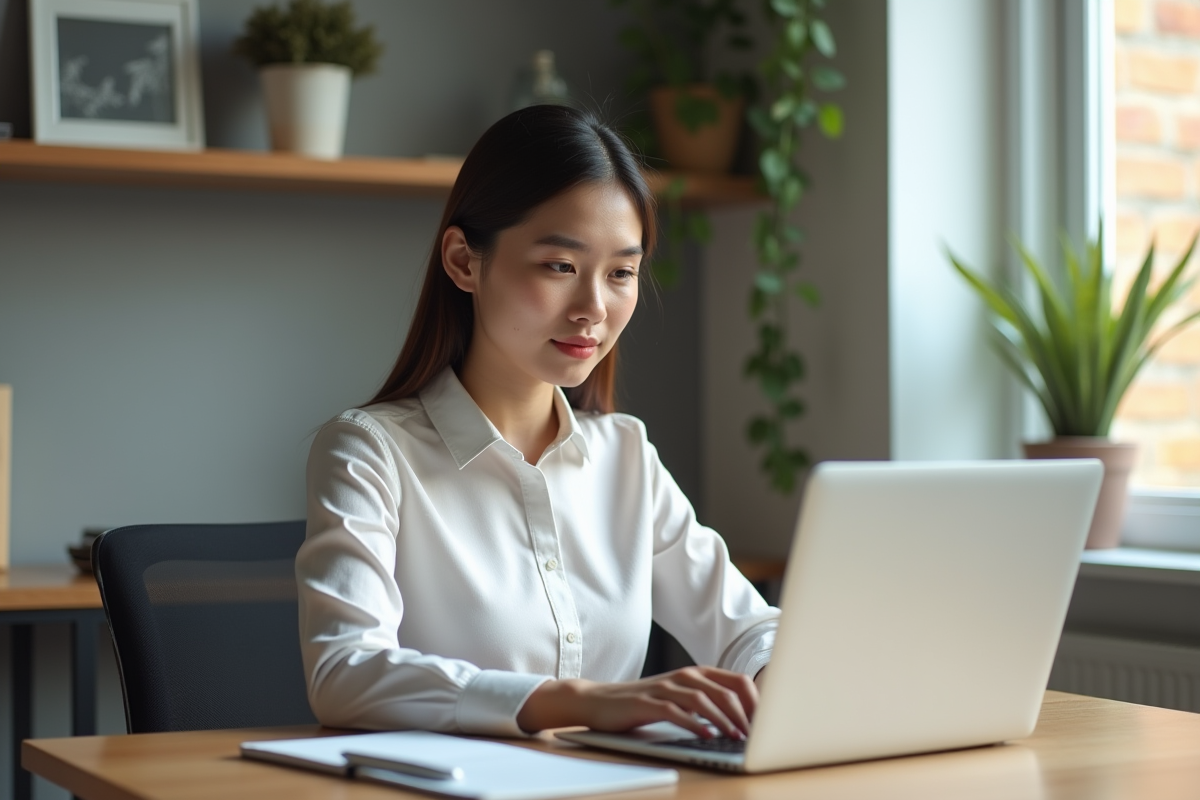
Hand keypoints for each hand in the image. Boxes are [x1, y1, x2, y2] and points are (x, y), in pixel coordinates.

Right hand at [516, 666, 757, 738]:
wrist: (601, 701)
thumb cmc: (645, 703)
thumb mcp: (680, 698)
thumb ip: (707, 702)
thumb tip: (744, 722)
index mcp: (697, 674)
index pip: (737, 682)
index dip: (756, 702)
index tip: (767, 724)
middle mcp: (684, 676)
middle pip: (725, 691)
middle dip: (745, 715)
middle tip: (756, 736)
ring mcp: (665, 688)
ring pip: (704, 700)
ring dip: (724, 720)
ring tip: (736, 738)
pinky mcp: (648, 703)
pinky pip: (677, 712)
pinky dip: (695, 725)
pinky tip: (706, 736)